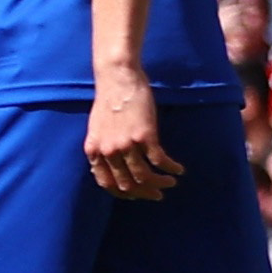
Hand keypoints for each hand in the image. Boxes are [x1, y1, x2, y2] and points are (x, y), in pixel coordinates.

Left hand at [85, 68, 182, 199]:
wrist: (116, 78)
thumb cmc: (108, 101)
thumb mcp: (97, 128)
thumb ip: (103, 147)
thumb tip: (111, 166)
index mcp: (93, 150)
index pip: (106, 183)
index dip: (123, 192)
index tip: (136, 194)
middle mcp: (107, 151)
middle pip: (127, 184)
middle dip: (145, 193)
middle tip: (158, 194)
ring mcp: (125, 144)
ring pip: (145, 177)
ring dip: (160, 184)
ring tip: (170, 183)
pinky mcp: (144, 136)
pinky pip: (160, 161)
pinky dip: (171, 169)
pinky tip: (178, 169)